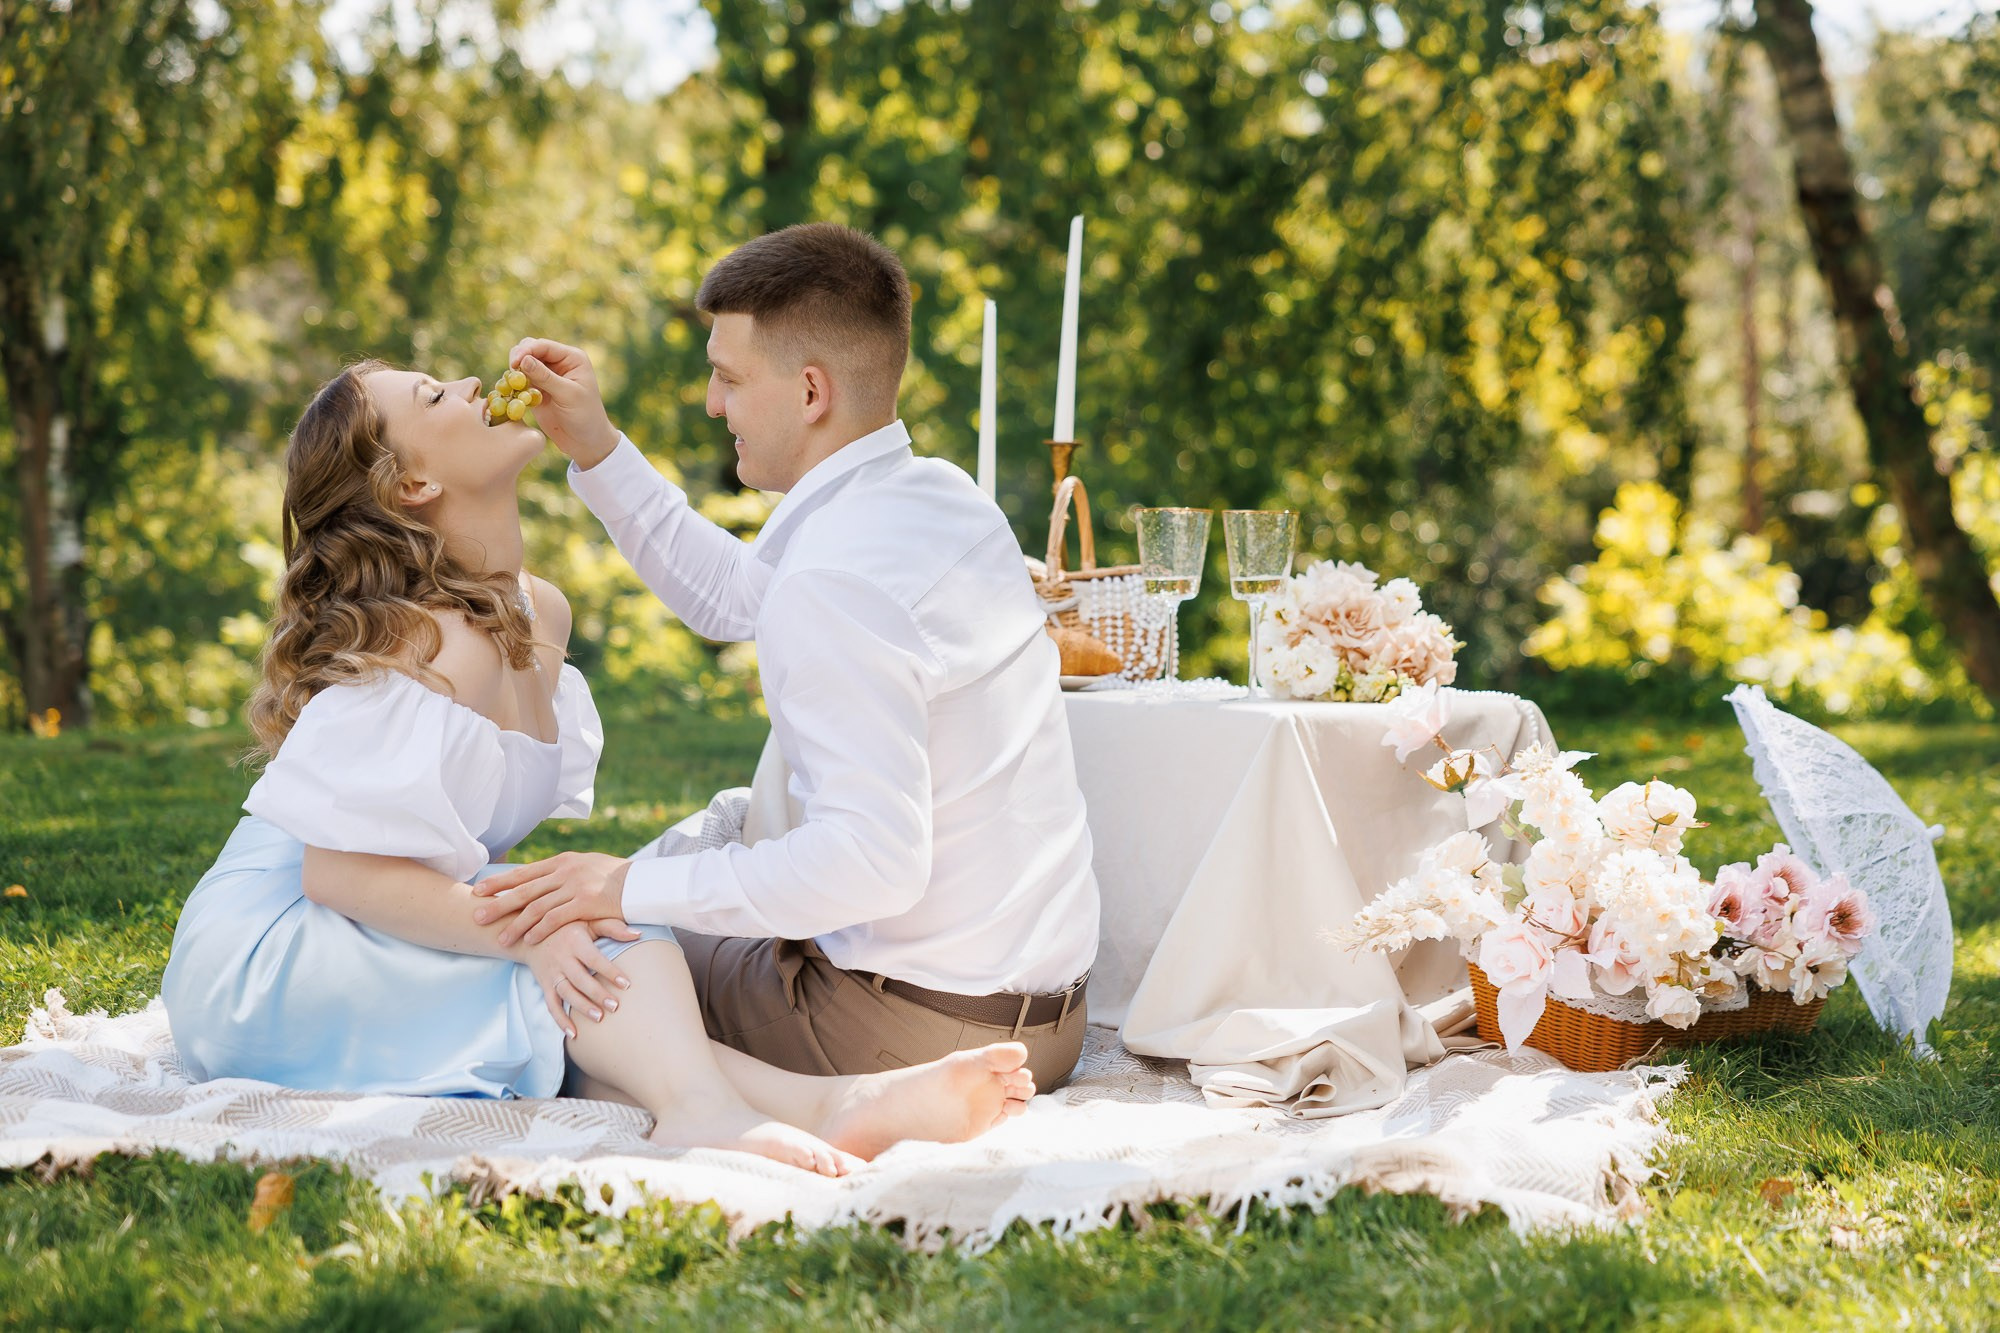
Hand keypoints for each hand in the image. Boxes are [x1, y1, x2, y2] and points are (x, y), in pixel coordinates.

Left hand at [473, 850, 632, 947]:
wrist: (644, 881)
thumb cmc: (617, 876)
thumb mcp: (588, 864)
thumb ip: (566, 870)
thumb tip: (548, 876)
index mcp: (563, 860)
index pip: (524, 872)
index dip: (499, 882)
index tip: (479, 889)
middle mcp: (565, 871)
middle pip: (523, 889)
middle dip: (497, 903)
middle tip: (477, 915)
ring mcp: (574, 886)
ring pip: (536, 907)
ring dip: (516, 924)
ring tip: (501, 938)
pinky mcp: (586, 902)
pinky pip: (556, 919)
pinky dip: (540, 930)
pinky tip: (529, 940)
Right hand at [508, 337, 618, 468]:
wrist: (586, 442)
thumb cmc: (585, 417)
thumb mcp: (568, 395)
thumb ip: (546, 377)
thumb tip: (523, 359)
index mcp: (571, 358)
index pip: (543, 345)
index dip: (526, 351)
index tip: (514, 364)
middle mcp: (559, 362)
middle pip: (530, 349)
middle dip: (518, 358)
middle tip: (512, 374)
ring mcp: (546, 375)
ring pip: (522, 364)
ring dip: (514, 372)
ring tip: (512, 385)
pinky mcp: (536, 389)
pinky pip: (519, 380)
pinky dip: (513, 384)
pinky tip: (511, 392)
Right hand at [524, 921, 631, 1038]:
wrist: (530, 933)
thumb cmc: (567, 926)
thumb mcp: (587, 920)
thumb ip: (612, 927)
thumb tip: (638, 933)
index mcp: (575, 941)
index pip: (594, 959)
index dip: (610, 972)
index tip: (627, 984)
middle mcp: (562, 958)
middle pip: (580, 979)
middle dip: (597, 994)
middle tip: (615, 1007)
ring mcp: (552, 973)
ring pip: (566, 993)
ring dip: (581, 1007)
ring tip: (599, 1019)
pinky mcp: (544, 985)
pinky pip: (551, 1005)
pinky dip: (560, 1020)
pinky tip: (573, 1034)